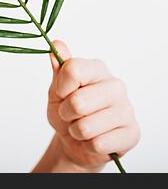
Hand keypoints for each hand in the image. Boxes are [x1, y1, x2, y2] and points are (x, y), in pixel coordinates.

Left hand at [47, 40, 139, 170]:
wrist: (74, 140)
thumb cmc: (66, 110)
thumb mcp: (56, 90)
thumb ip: (59, 68)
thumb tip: (57, 44)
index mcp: (97, 69)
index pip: (73, 70)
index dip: (61, 87)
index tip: (62, 93)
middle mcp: (116, 86)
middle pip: (78, 102)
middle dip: (66, 113)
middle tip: (71, 114)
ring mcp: (127, 110)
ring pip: (86, 126)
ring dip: (77, 131)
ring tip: (82, 127)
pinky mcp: (132, 133)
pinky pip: (98, 144)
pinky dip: (89, 145)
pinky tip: (95, 138)